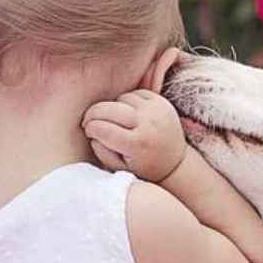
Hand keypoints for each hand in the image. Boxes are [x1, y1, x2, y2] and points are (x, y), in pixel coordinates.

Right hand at [83, 49, 184, 181]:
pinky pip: (135, 93)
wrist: (175, 161)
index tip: (87, 131)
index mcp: (137, 144)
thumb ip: (103, 152)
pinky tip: (126, 112)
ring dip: (111, 107)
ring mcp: (156, 110)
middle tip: (88, 121)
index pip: (103, 129)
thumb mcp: (121, 169)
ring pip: (122, 99)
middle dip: (93, 113)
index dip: (90, 128)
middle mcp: (148, 124)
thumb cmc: (144, 167)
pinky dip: (126, 101)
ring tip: (112, 120)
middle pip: (110, 109)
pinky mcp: (161, 101)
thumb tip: (92, 132)